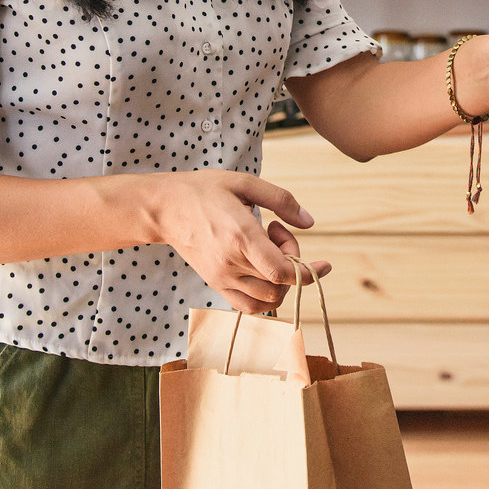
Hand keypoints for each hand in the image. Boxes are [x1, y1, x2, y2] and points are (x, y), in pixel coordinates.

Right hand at [139, 170, 331, 314]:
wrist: (165, 209)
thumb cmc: (205, 190)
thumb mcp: (244, 183)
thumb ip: (280, 200)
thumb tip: (309, 222)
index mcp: (240, 236)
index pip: (282, 272)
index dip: (308, 273)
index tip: (324, 264)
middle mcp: (231, 263)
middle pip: (279, 284)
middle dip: (293, 262)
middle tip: (277, 231)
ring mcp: (221, 278)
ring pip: (266, 300)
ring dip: (280, 280)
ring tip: (268, 249)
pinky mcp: (215, 284)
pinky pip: (247, 306)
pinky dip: (265, 296)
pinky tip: (262, 269)